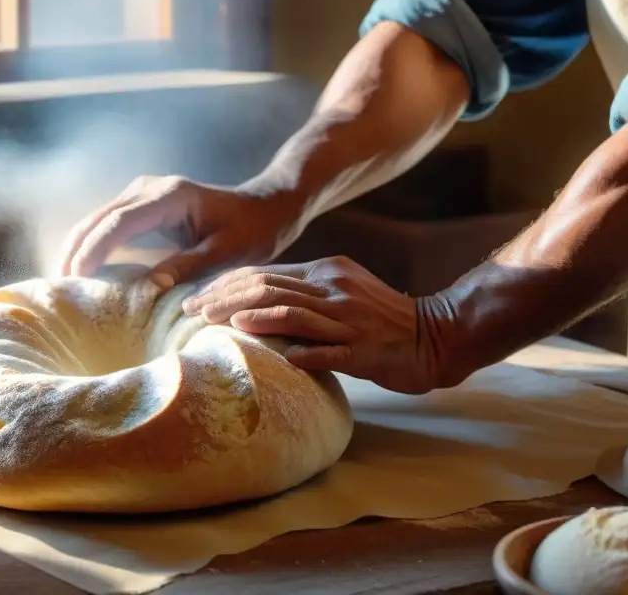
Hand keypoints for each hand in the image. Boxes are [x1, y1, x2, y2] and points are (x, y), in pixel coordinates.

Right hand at [59, 175, 303, 287]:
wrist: (263, 207)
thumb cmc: (251, 231)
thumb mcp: (225, 254)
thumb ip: (188, 266)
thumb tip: (149, 286)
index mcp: (170, 196)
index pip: (118, 222)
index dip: (93, 250)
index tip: (76, 278)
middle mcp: (149, 188)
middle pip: (98, 219)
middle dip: (75, 252)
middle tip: (58, 289)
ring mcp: (141, 193)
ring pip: (96, 220)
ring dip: (77, 249)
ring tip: (62, 286)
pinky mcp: (139, 206)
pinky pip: (106, 225)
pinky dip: (90, 247)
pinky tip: (80, 274)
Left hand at [181, 256, 446, 393]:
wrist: (435, 335)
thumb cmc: (381, 319)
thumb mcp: (342, 292)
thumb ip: (304, 292)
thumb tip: (256, 301)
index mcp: (326, 272)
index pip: (265, 273)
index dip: (227, 284)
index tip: (197, 298)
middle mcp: (334, 289)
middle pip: (269, 288)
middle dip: (225, 299)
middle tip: (192, 311)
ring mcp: (348, 319)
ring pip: (291, 312)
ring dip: (249, 318)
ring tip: (215, 324)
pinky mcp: (363, 349)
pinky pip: (327, 349)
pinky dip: (300, 351)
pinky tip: (276, 356)